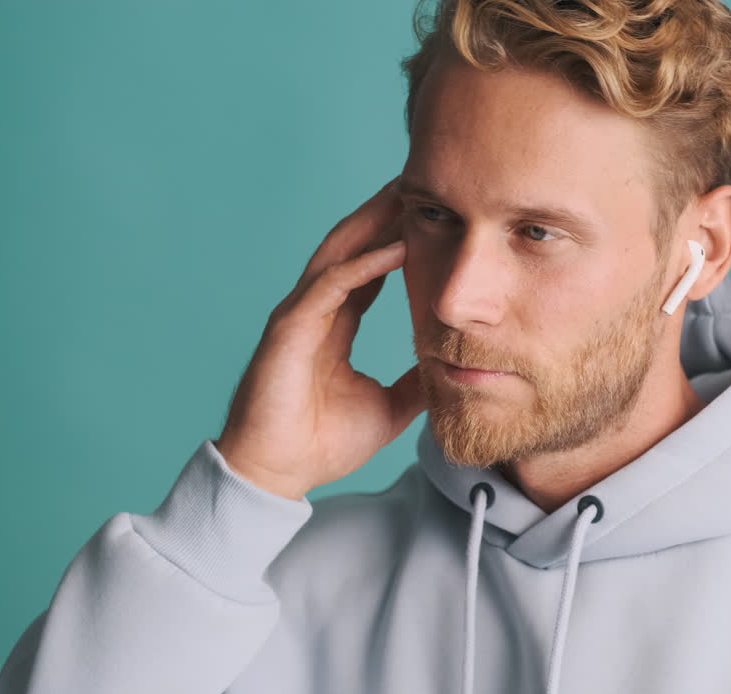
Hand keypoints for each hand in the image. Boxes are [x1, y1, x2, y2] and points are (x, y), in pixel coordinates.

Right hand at [214, 177, 425, 499]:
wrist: (280, 475)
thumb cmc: (321, 442)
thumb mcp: (389, 407)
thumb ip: (414, 383)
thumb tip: (450, 370)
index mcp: (335, 323)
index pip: (368, 267)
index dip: (397, 237)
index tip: (433, 214)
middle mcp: (315, 310)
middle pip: (353, 245)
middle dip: (385, 211)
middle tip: (422, 181)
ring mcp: (300, 316)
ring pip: (340, 253)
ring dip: (374, 221)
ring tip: (409, 192)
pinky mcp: (291, 331)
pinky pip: (332, 287)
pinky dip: (364, 264)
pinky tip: (396, 247)